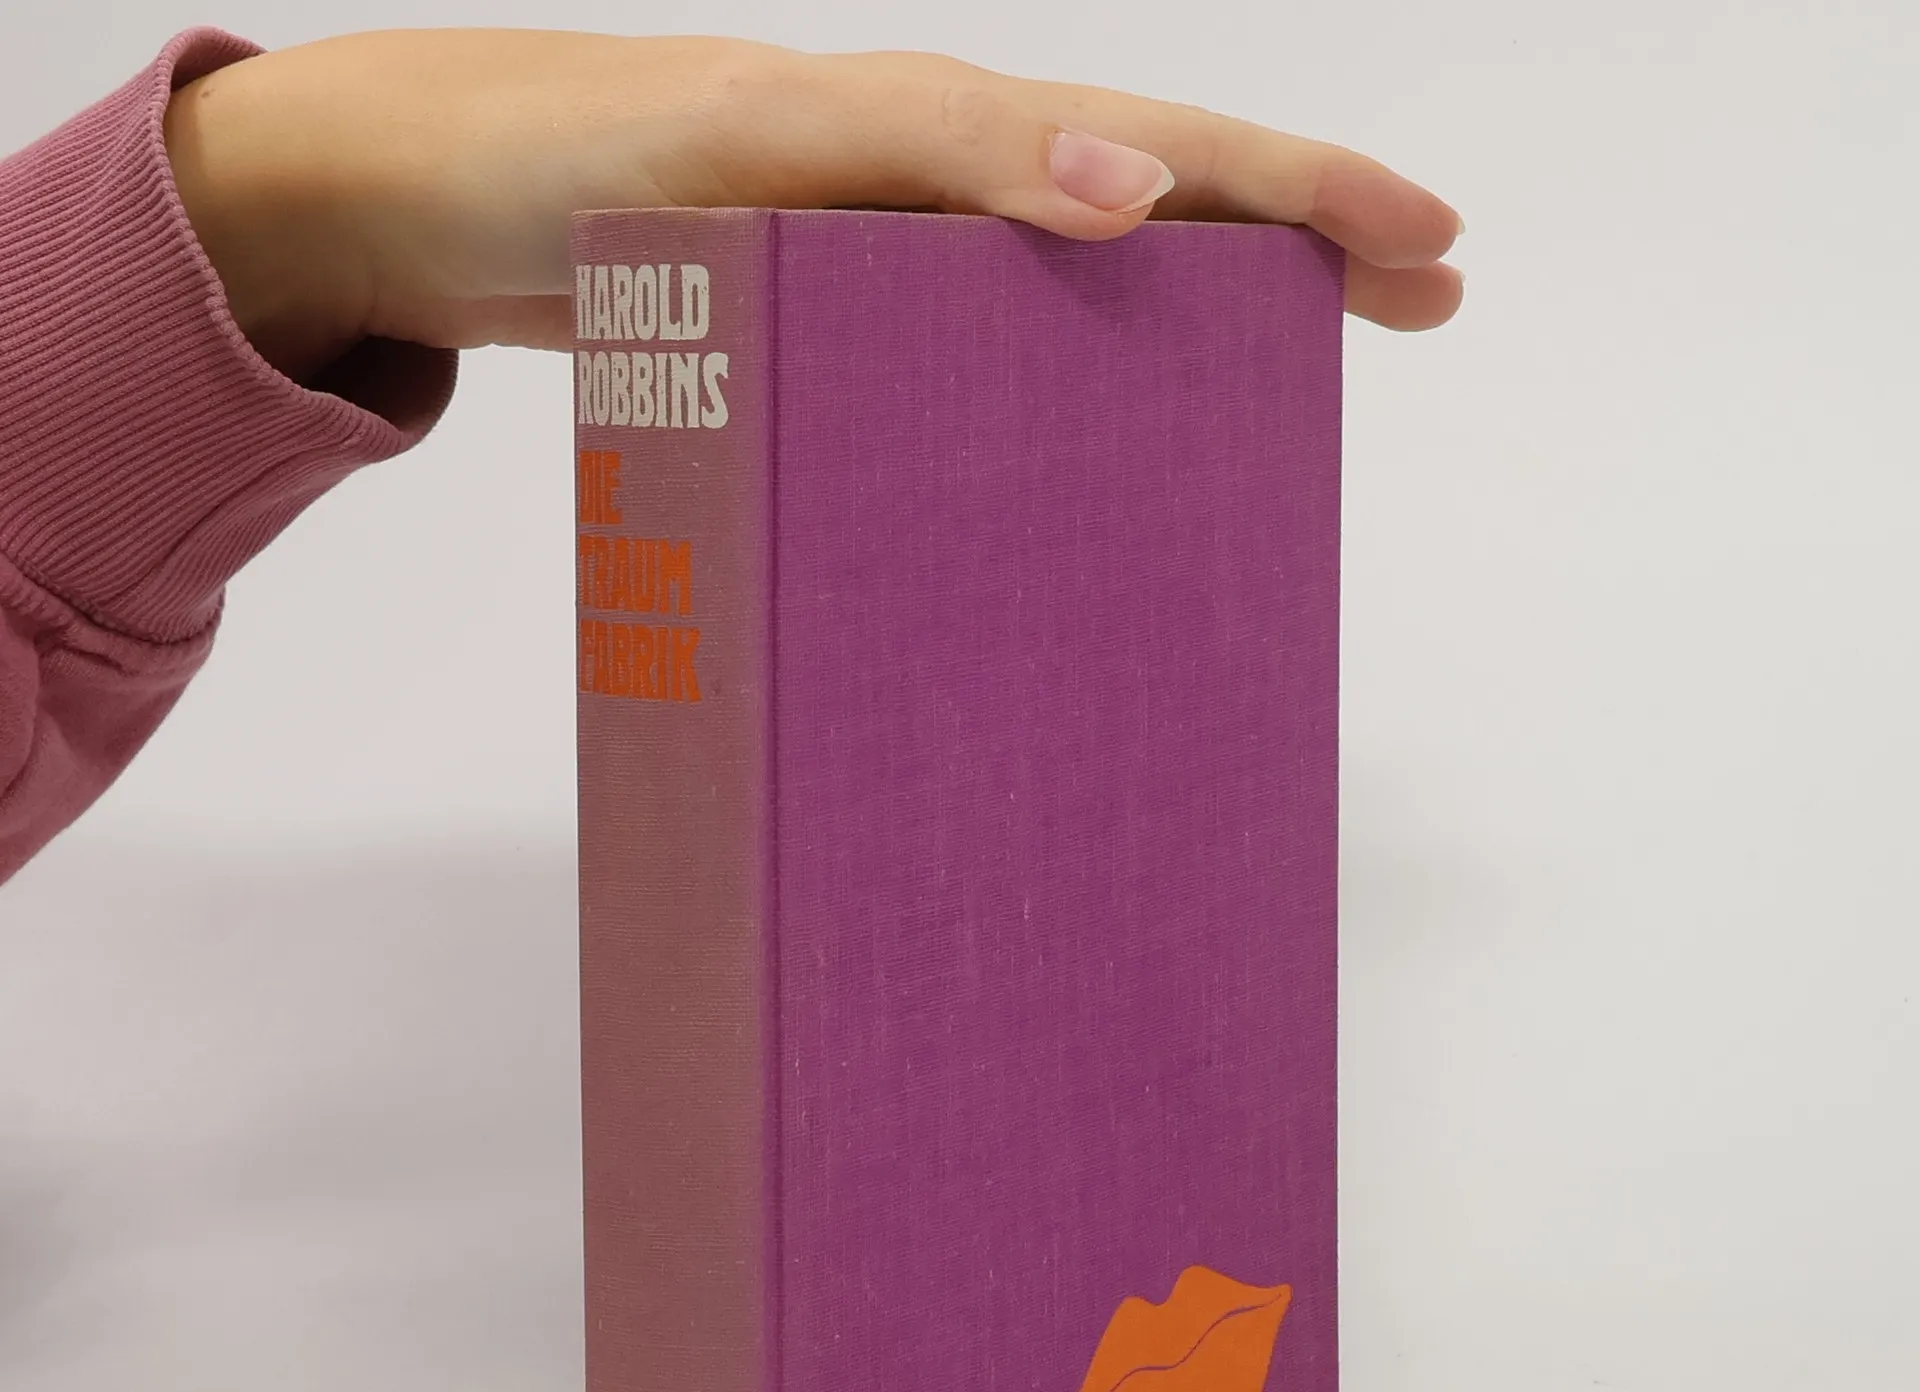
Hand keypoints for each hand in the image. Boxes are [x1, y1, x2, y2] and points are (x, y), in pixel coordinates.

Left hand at [163, 30, 1464, 385]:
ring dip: (1191, 328)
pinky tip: (1082, 448)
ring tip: (1283, 393)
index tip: (1430, 252)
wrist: (414, 201)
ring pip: (1079, 291)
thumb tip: (1123, 195)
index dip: (1306, 196)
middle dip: (1296, 250)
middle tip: (1422, 306)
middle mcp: (931, 194)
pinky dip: (1054, 397)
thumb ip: (931, 151)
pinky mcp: (820, 336)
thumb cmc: (566, 153)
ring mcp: (881, 268)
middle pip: (1158, 210)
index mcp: (943, 135)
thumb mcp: (758, 137)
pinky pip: (973, 364)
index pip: (1170, 152)